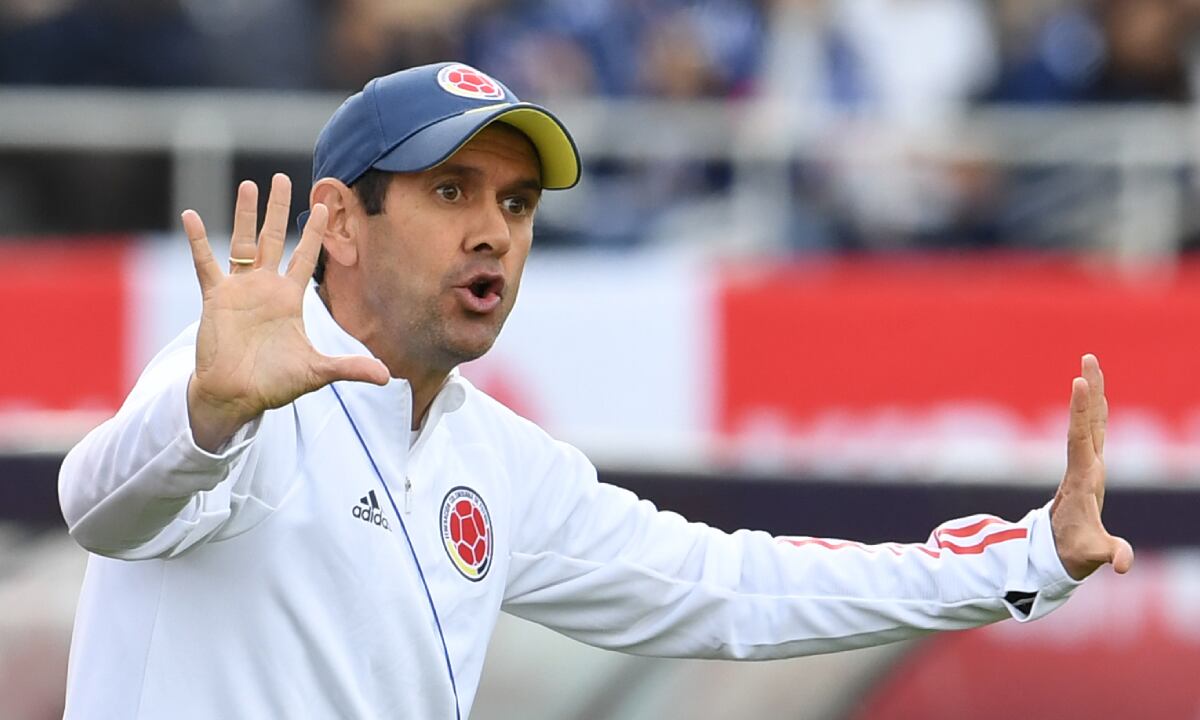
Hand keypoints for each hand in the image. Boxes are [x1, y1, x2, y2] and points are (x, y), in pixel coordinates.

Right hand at [181, 174, 388, 450]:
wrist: (235, 396)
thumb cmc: (274, 384)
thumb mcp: (316, 372)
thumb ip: (349, 368)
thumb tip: (388, 376)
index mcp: (289, 299)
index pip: (305, 257)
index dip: (314, 232)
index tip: (323, 205)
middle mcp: (265, 288)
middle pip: (274, 239)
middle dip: (279, 210)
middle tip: (282, 178)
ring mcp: (239, 290)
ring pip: (242, 242)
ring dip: (244, 214)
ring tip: (249, 185)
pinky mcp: (216, 298)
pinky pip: (205, 263)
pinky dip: (198, 241)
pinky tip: (189, 216)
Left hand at [1050, 354, 1133, 579]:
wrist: (1055, 552)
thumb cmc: (1074, 550)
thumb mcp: (1092, 554)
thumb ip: (1110, 554)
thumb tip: (1122, 565)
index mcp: (1082, 479)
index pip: (1080, 438)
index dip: (1081, 411)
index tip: (1078, 382)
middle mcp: (1082, 466)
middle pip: (1085, 421)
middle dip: (1089, 390)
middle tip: (1089, 357)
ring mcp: (1086, 465)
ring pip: (1090, 422)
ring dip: (1092, 395)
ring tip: (1091, 365)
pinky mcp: (1090, 467)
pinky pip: (1094, 432)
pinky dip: (1097, 411)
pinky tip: (1098, 395)